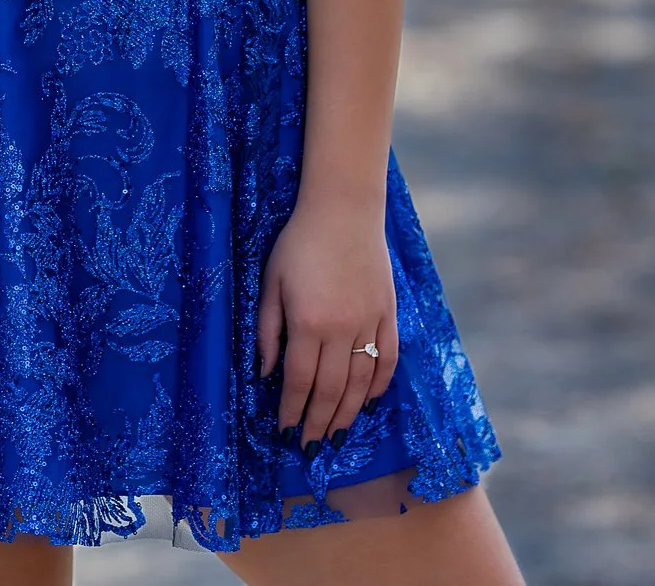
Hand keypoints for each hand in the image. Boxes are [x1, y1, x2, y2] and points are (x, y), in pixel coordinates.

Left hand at [257, 195, 398, 447]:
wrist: (344, 209)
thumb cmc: (299, 243)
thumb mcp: (270, 282)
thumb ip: (268, 330)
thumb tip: (265, 372)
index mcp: (307, 323)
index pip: (298, 381)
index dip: (291, 410)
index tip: (285, 431)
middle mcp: (341, 329)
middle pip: (331, 389)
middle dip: (318, 422)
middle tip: (310, 445)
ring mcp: (370, 322)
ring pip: (361, 381)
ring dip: (348, 413)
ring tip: (336, 434)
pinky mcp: (389, 313)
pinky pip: (388, 358)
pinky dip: (380, 385)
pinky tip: (370, 402)